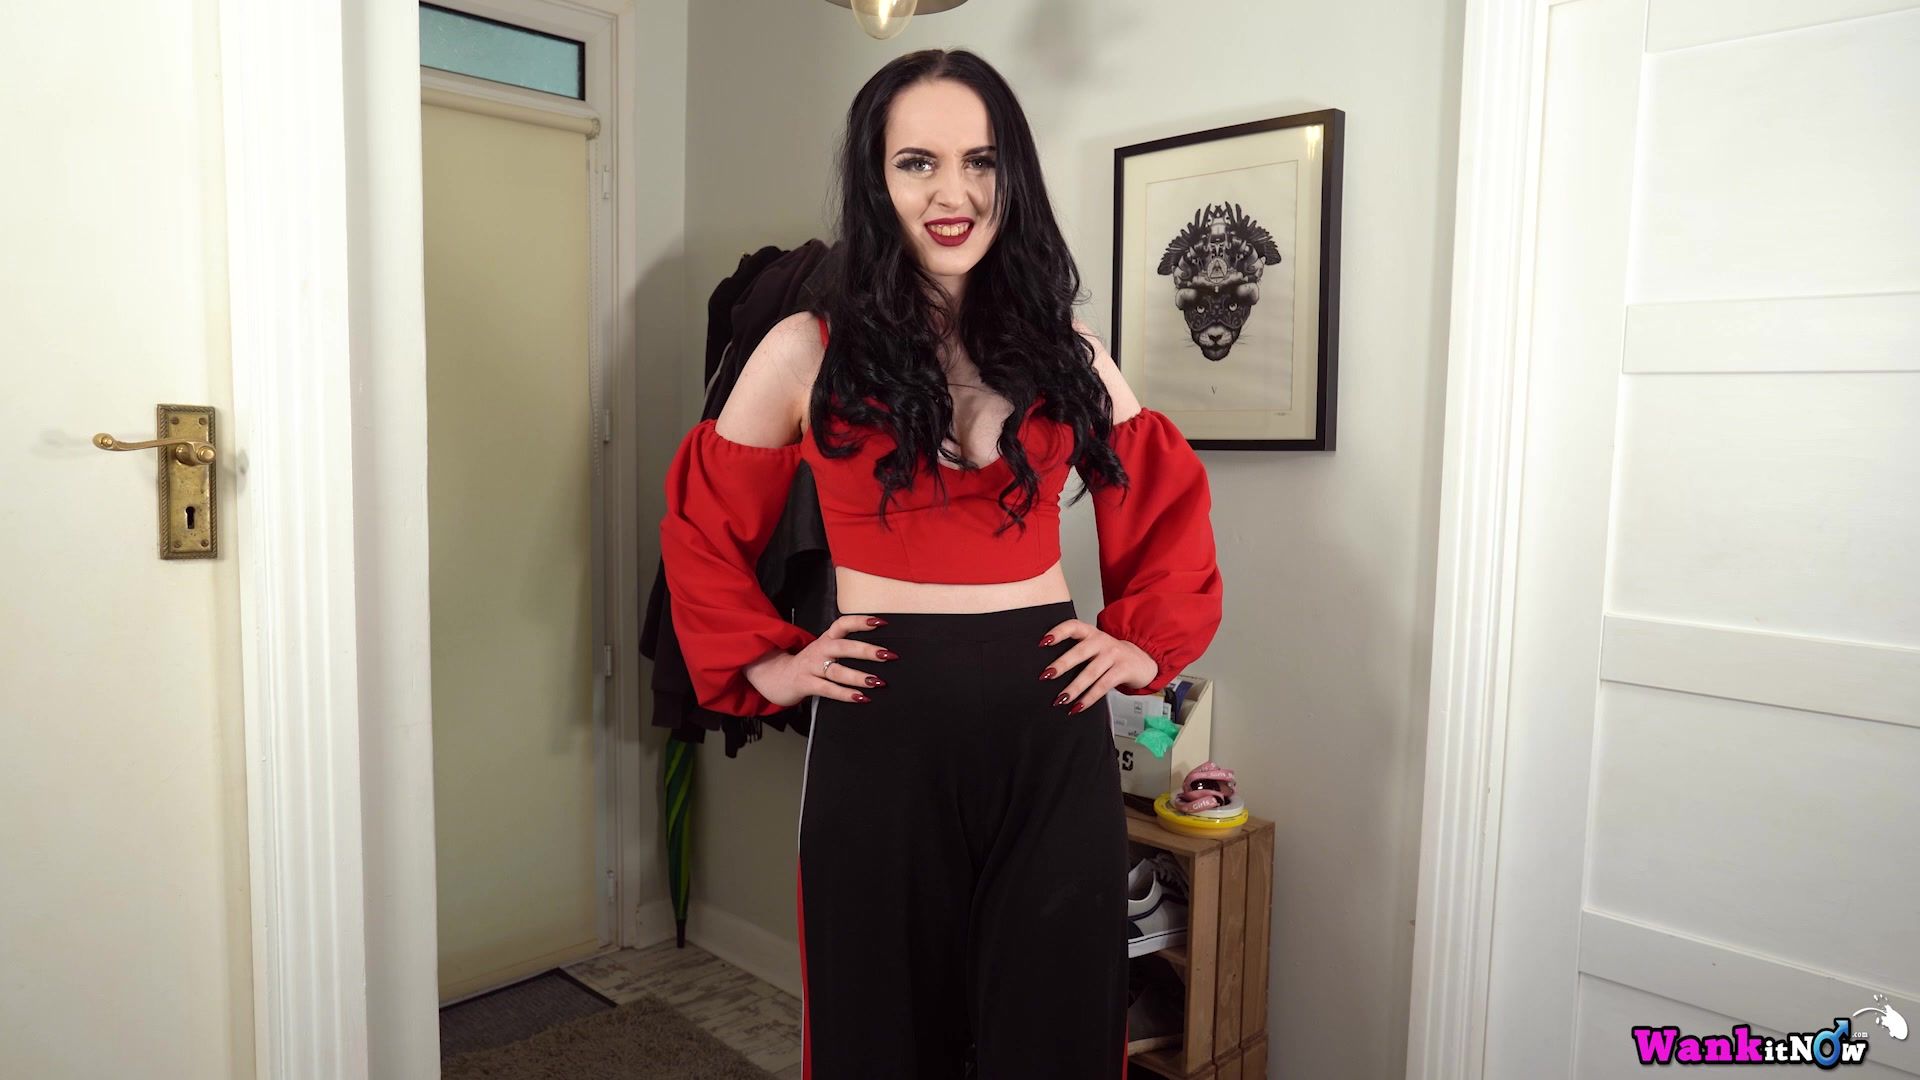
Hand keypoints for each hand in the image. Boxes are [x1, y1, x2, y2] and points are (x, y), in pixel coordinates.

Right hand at [743, 614, 897, 706]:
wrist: (776, 677)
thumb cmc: (809, 664)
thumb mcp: (824, 650)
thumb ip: (844, 648)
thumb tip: (879, 653)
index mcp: (825, 639)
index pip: (842, 624)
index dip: (860, 621)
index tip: (880, 622)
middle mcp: (818, 650)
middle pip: (843, 647)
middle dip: (866, 651)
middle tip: (887, 655)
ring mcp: (811, 667)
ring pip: (836, 671)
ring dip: (858, 676)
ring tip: (877, 681)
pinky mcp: (805, 683)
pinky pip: (827, 689)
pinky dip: (844, 694)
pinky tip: (860, 697)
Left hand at [1036, 619, 1157, 712]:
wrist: (1142, 660)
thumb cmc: (1110, 655)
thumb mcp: (1095, 647)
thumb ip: (1077, 651)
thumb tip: (1048, 672)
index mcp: (1091, 632)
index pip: (1073, 626)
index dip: (1058, 632)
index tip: (1043, 642)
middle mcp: (1102, 641)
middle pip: (1080, 652)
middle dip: (1062, 664)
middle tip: (1046, 675)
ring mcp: (1114, 655)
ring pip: (1091, 672)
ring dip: (1074, 688)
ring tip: (1060, 699)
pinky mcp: (1123, 670)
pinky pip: (1103, 686)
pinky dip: (1089, 698)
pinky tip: (1078, 707)